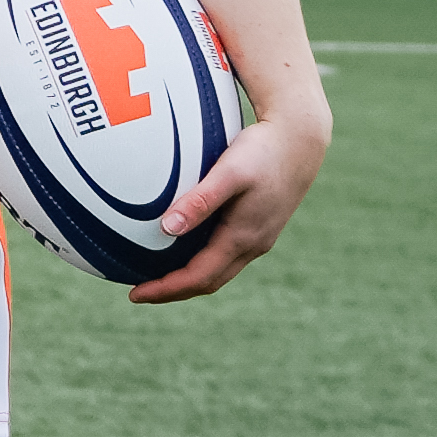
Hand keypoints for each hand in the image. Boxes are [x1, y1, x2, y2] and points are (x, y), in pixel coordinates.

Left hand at [129, 107, 323, 303]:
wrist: (301, 141)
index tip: (135, 295)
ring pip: (219, 270)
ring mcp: (259, 238)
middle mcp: (253, 244)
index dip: (166, 289)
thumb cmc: (263, 152)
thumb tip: (167, 228)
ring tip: (157, 277)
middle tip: (139, 293)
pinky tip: (184, 249)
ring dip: (188, 279)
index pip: (199, 277)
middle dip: (174, 291)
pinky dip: (202, 262)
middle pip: (209, 281)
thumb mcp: (229, 173)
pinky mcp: (260, 227)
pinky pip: (226, 256)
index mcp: (242, 237)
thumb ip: (200, 200)